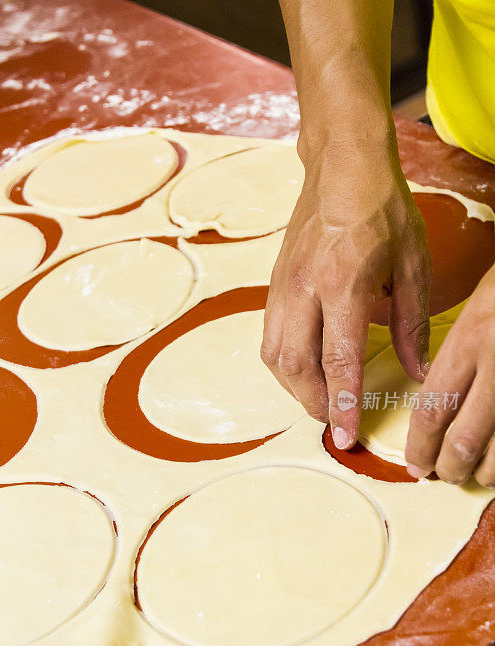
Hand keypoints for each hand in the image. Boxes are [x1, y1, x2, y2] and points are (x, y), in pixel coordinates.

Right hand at [261, 152, 431, 449]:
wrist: (341, 167)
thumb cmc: (382, 209)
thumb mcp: (413, 264)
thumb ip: (411, 324)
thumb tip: (416, 371)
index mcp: (343, 282)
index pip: (338, 359)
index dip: (343, 404)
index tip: (346, 437)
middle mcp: (304, 288)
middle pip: (297, 366)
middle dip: (314, 403)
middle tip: (336, 423)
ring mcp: (282, 286)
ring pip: (275, 356)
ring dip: (295, 388)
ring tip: (320, 402)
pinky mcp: (274, 284)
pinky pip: (270, 337)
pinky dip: (285, 365)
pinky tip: (304, 371)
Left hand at [405, 264, 494, 487]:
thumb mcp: (479, 307)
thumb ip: (457, 355)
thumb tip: (440, 404)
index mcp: (470, 342)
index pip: (432, 411)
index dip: (420, 448)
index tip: (417, 464)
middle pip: (464, 442)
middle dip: (451, 468)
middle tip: (446, 476)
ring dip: (487, 473)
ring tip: (480, 475)